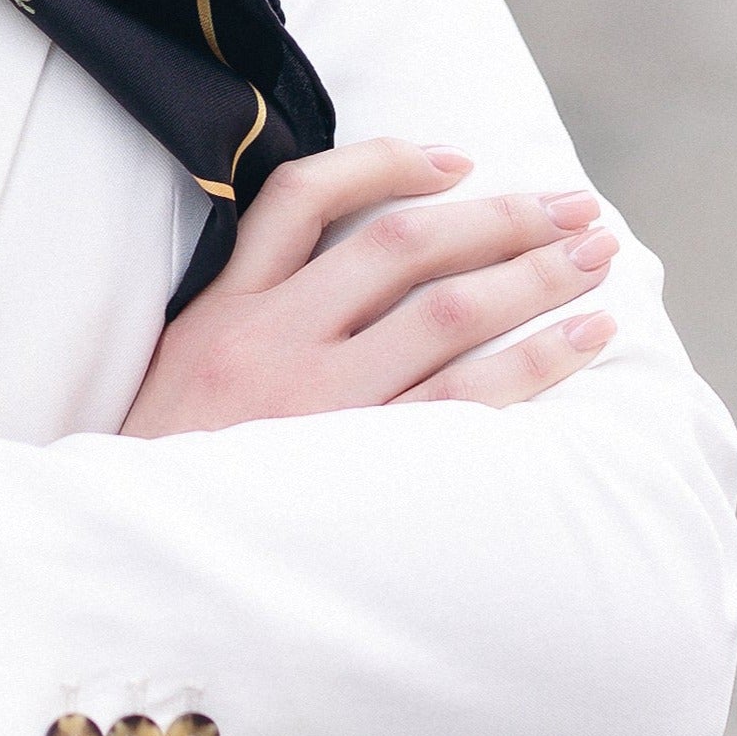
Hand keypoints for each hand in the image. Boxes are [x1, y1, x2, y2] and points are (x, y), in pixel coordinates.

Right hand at [124, 139, 617, 441]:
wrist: (139, 574)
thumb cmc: (171, 479)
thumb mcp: (177, 376)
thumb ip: (244, 319)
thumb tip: (349, 277)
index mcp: (223, 310)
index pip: (302, 198)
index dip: (386, 162)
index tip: (460, 161)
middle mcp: (270, 342)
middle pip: (401, 246)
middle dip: (500, 217)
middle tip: (575, 207)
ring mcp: (317, 404)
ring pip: (445, 312)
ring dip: (534, 276)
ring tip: (597, 257)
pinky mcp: (359, 467)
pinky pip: (465, 400)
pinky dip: (535, 360)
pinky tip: (586, 338)